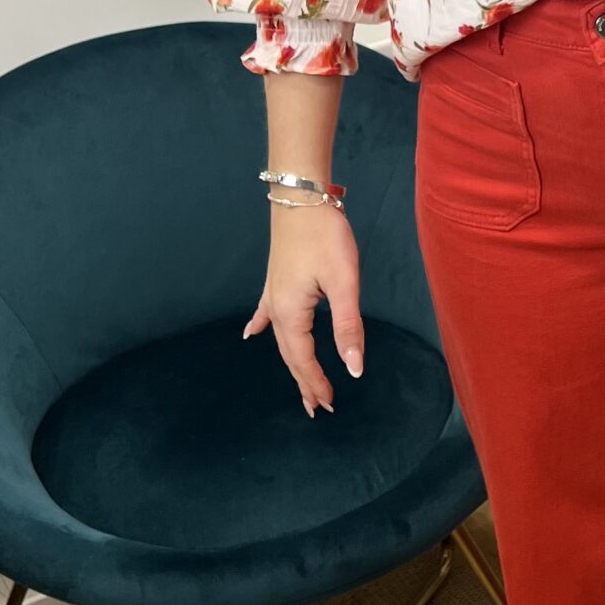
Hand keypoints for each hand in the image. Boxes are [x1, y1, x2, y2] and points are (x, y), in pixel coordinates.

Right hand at [245, 203, 364, 416]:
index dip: (316, 382)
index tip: (329, 403)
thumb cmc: (325, 236)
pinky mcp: (276, 279)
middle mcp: (276, 308)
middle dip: (304, 381)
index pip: (303, 359)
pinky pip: (265, 313)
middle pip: (290, 354)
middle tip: (318, 407)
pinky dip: (259, 327)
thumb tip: (354, 368)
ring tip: (300, 386)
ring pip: (281, 339)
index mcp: (291, 313)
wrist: (301, 197)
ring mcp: (273, 293)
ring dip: (292, 363)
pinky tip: (251, 335)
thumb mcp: (344, 283)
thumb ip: (348, 327)